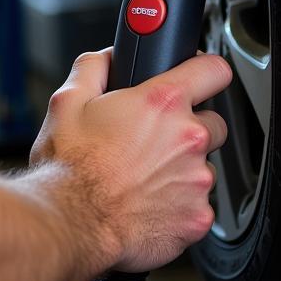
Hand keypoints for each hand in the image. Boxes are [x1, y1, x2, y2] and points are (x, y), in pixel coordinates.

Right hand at [30, 48, 230, 273]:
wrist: (70, 222)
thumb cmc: (69, 166)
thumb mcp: (68, 100)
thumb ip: (94, 67)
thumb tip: (109, 58)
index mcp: (161, 103)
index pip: (213, 70)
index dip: (205, 70)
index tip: (200, 77)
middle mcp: (187, 139)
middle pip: (213, 122)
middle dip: (189, 126)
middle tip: (153, 138)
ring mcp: (196, 182)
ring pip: (203, 166)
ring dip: (182, 168)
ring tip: (142, 175)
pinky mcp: (197, 219)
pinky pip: (197, 204)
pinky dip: (178, 204)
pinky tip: (147, 202)